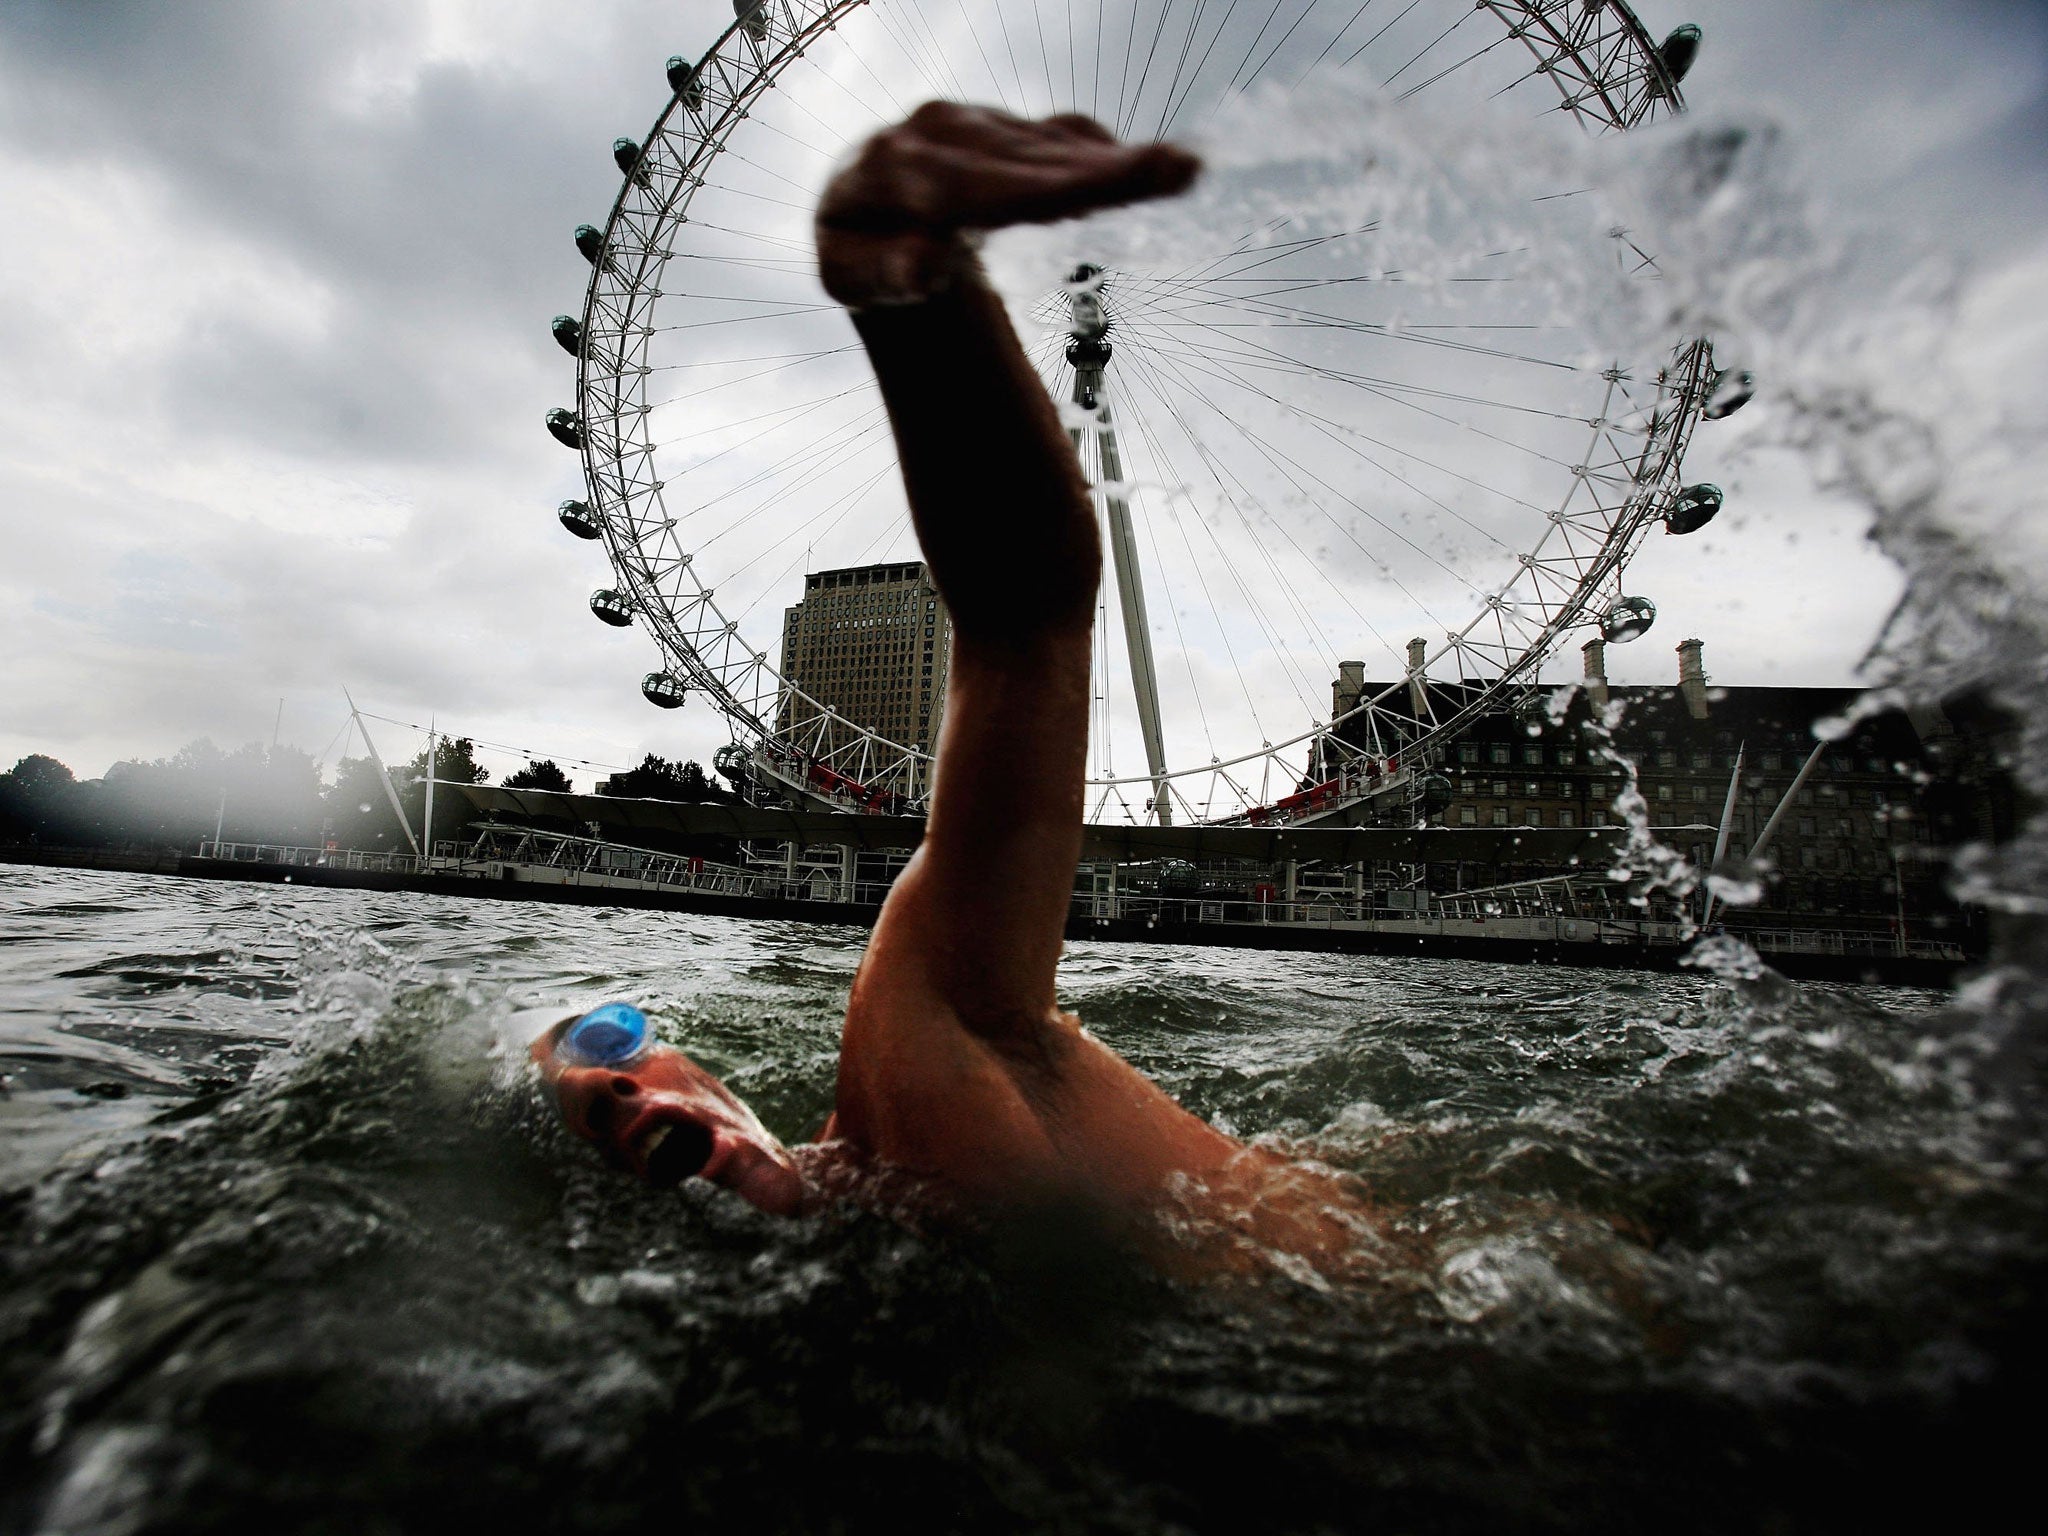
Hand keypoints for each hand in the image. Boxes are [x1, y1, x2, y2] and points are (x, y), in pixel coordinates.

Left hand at [817, 101, 1199, 308]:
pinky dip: (1102, 154)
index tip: (1102, 189)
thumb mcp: (848, 274)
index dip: (1048, 188)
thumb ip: (881, 272)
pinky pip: (1062, 137)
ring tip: (1182, 169)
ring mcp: (978, 122)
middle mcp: (939, 130)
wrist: (863, 202)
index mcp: (895, 168)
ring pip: (1054, 146)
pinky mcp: (1008, 126)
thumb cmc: (860, 249)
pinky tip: (1148, 167)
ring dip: (1117, 161)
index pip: (982, 186)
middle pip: (1034, 162)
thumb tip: (928, 260)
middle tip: (1181, 170)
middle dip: (1106, 170)